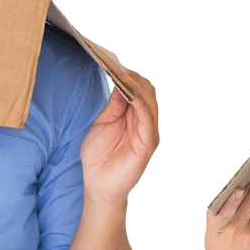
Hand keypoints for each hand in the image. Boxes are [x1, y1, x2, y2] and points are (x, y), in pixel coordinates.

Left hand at [79, 69, 159, 207]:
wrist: (98, 185)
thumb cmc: (99, 157)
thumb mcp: (103, 123)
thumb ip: (115, 104)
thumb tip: (120, 81)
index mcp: (134, 117)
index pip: (138, 91)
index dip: (129, 77)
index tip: (116, 63)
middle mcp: (144, 123)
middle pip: (147, 93)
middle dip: (134, 78)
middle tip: (119, 66)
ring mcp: (148, 133)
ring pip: (151, 103)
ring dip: (138, 87)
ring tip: (125, 74)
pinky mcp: (148, 144)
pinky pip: (148, 120)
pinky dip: (142, 104)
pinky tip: (133, 94)